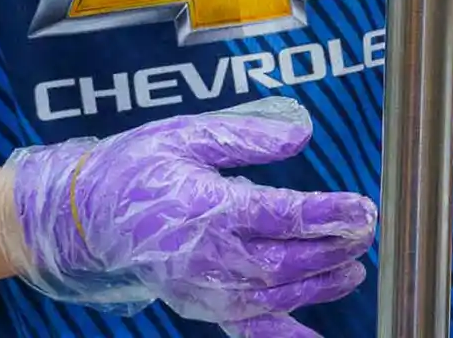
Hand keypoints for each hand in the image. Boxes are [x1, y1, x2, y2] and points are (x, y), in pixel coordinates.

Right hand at [0, 98, 374, 331]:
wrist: (85, 215)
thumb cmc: (140, 166)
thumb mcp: (188, 134)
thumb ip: (247, 136)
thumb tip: (302, 135)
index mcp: (204, 208)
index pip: (277, 215)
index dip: (325, 214)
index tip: (362, 208)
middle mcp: (203, 256)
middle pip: (281, 261)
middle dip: (330, 249)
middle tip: (367, 232)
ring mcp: (199, 288)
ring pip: (270, 298)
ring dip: (317, 288)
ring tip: (354, 271)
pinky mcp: (196, 304)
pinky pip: (243, 329)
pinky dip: (281, 337)